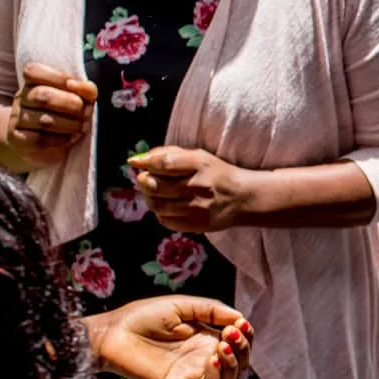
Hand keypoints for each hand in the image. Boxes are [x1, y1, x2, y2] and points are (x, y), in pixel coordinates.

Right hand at [7, 62, 96, 167]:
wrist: (43, 145)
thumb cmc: (65, 115)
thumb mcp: (76, 98)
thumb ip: (85, 89)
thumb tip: (88, 88)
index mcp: (32, 83)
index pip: (33, 71)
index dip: (57, 76)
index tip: (74, 84)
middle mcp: (21, 99)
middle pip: (42, 95)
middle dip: (69, 103)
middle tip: (86, 112)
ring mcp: (17, 119)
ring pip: (43, 121)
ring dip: (69, 124)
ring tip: (81, 127)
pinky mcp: (18, 139)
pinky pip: (39, 140)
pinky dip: (60, 139)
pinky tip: (69, 138)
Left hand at [88, 295, 251, 378]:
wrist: (112, 332)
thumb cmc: (142, 316)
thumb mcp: (183, 305)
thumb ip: (212, 310)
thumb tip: (241, 318)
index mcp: (205, 338)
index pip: (238, 344)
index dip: (246, 336)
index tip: (240, 323)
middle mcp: (202, 358)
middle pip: (239, 364)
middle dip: (244, 349)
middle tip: (233, 333)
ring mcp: (191, 374)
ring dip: (234, 364)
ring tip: (223, 345)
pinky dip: (215, 378)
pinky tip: (212, 360)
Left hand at [130, 146, 255, 232]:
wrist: (243, 198)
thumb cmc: (215, 173)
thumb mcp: (198, 156)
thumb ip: (168, 154)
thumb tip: (136, 161)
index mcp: (200, 164)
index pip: (164, 163)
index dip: (145, 163)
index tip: (135, 162)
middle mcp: (199, 186)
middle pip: (155, 186)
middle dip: (144, 182)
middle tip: (145, 179)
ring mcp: (197, 207)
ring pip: (157, 205)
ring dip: (150, 198)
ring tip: (156, 193)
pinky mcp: (196, 224)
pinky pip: (165, 220)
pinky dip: (160, 212)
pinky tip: (168, 206)